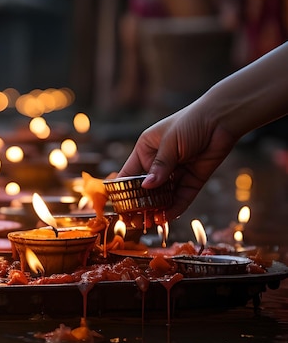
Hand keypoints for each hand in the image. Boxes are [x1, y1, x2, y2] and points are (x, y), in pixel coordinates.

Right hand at [117, 106, 238, 220]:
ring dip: (156, 210)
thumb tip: (146, 187)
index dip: (123, 191)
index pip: (129, 174)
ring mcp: (176, 173)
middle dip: (140, 205)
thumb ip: (160, 166)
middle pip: (146, 189)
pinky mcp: (192, 179)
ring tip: (149, 224)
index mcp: (146, 150)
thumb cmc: (191, 122)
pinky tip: (167, 217)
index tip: (119, 207)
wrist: (223, 119)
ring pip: (163, 196)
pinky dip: (174, 207)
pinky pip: (181, 197)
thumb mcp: (170, 143)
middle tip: (134, 222)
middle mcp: (158, 163)